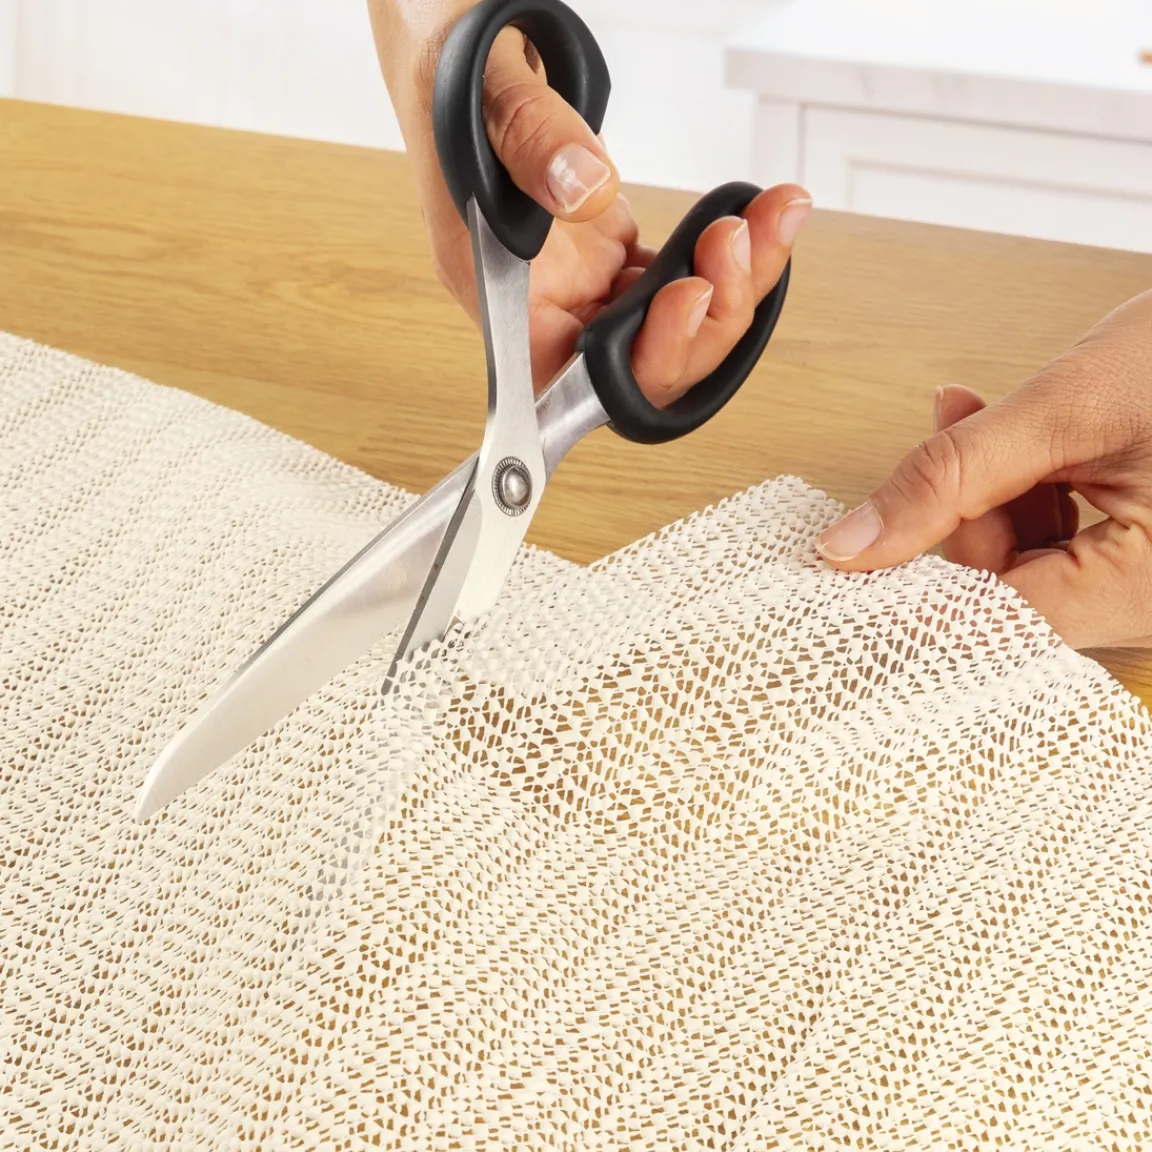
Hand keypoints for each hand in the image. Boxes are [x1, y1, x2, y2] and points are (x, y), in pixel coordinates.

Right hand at [368, 1, 810, 395]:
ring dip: (729, 286)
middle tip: (741, 246)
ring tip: (769, 220)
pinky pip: (671, 281)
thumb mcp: (485, 91)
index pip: (564, 377)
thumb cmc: (450, 73)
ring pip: (665, 325)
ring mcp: (576, 281)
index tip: (684, 302)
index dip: (632, 366)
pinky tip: (753, 221)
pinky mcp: (604, 255)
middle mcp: (538, 300)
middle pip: (635, 361)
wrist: (461, 47)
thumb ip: (533, 142)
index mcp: (493, 286)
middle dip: (707, 318)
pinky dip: (718, 259)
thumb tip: (587, 189)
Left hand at [816, 290, 1151, 649]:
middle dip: (955, 511)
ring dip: (982, 491)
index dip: (910, 582)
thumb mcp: (1068, 408)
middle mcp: (1149, 605)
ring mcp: (1146, 583)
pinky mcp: (1144, 555)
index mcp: (1144, 592)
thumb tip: (847, 548)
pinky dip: (1021, 489)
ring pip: (1021, 563)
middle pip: (999, 593)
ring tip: (972, 412)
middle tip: (945, 428)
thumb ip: (946, 480)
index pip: (985, 625)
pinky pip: (1057, 540)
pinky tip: (1008, 434)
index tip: (851, 551)